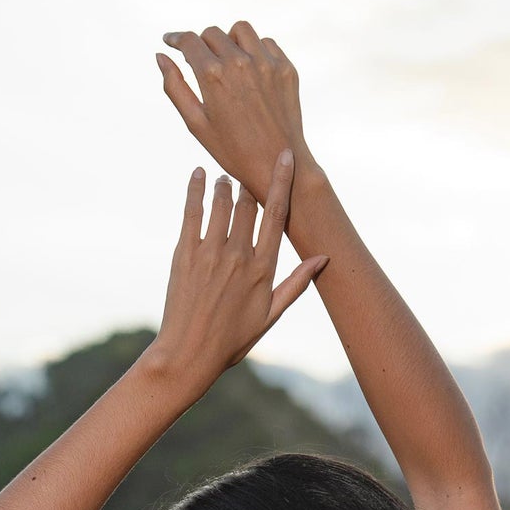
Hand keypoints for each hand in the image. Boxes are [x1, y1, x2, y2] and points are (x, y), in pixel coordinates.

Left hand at [139, 152, 327, 399]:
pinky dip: (196, 188)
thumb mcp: (271, 315)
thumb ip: (297, 283)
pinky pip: (192, 210)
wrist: (189, 353)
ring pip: (222, 202)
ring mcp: (210, 252)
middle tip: (247, 174)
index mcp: (263, 270)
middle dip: (249, 184)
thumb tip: (324, 258)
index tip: (283, 156)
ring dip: (225, 184)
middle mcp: (238, 256)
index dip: (281, 181)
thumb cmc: (233, 339)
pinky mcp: (185, 252)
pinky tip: (198, 174)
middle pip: (248, 204)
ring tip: (225, 179)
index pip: (276, 215)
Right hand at [156, 21, 310, 204]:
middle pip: (212, 33)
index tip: (171, 41)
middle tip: (203, 64)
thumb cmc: (232, 150)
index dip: (176, 39)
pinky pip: (265, 43)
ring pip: (240, 30)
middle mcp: (239, 63)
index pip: (189, 41)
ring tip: (229, 62)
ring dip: (230, 40)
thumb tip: (160, 56)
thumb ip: (175, 87)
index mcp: (213, 76)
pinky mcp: (285, 68)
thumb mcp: (196, 123)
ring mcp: (266, 64)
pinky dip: (255, 50)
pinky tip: (251, 70)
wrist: (278, 165)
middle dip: (203, 45)